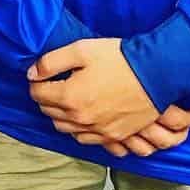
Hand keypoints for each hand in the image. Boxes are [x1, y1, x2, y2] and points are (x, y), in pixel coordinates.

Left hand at [27, 38, 189, 153]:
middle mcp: (80, 118)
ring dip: (60, 115)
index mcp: (69, 97)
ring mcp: (98, 130)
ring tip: (67, 100)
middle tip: (53, 84)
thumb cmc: (121, 59)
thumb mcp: (81, 49)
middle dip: (47, 98)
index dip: (37, 81)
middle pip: (49, 112)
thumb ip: (51, 62)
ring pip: (65, 129)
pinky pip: (86, 139)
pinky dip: (79, 130)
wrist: (157, 74)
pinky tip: (83, 117)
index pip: (37, 93)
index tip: (42, 75)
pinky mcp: (114, 135)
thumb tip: (32, 73)